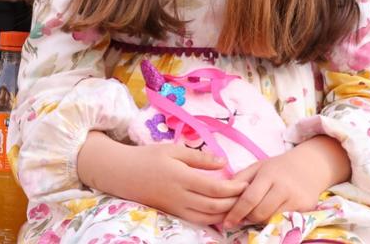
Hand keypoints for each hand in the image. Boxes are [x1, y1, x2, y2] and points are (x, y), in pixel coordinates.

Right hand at [89, 141, 246, 227]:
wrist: (122, 173)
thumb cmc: (147, 157)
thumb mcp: (172, 149)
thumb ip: (198, 157)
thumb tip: (223, 162)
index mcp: (181, 177)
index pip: (215, 188)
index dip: (234, 188)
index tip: (246, 182)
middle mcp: (180, 196)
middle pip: (215, 206)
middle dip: (234, 203)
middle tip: (247, 195)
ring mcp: (176, 207)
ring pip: (208, 218)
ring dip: (226, 214)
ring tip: (238, 205)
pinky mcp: (173, 213)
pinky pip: (197, 221)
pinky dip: (213, 219)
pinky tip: (221, 212)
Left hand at [223, 136, 348, 228]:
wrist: (309, 166)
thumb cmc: (278, 167)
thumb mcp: (257, 166)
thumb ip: (240, 179)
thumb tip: (221, 194)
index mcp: (268, 175)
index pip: (249, 198)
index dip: (236, 212)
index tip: (226, 222)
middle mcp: (284, 187)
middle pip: (260, 212)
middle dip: (247, 218)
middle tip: (240, 218)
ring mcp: (297, 199)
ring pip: (272, 219)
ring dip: (259, 221)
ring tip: (254, 214)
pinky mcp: (307, 208)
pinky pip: (285, 220)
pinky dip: (273, 220)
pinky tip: (269, 214)